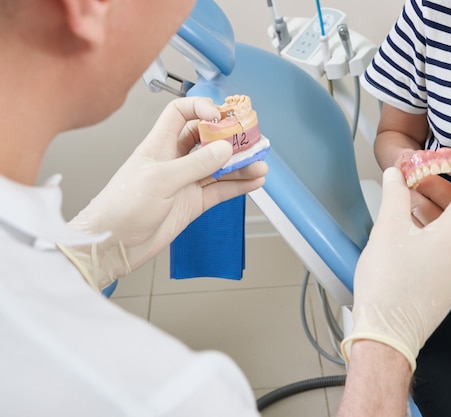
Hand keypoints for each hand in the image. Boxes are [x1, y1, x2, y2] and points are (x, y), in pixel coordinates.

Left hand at [58, 97, 266, 289]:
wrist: (112, 245)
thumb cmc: (120, 208)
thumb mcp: (160, 180)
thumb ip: (195, 164)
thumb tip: (224, 149)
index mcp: (158, 145)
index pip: (181, 113)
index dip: (201, 108)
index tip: (220, 116)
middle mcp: (174, 160)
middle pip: (207, 139)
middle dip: (229, 138)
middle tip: (250, 139)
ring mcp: (185, 182)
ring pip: (219, 167)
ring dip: (240, 165)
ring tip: (259, 164)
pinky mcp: (193, 203)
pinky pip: (221, 190)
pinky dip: (238, 186)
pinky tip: (254, 182)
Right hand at [341, 145, 450, 371]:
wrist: (387, 335)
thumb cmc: (389, 286)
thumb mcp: (388, 230)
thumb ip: (394, 195)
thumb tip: (394, 175)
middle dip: (443, 185)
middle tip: (421, 170)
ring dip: (435, 207)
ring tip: (409, 194)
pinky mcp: (450, 283)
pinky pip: (449, 245)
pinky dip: (434, 228)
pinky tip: (410, 224)